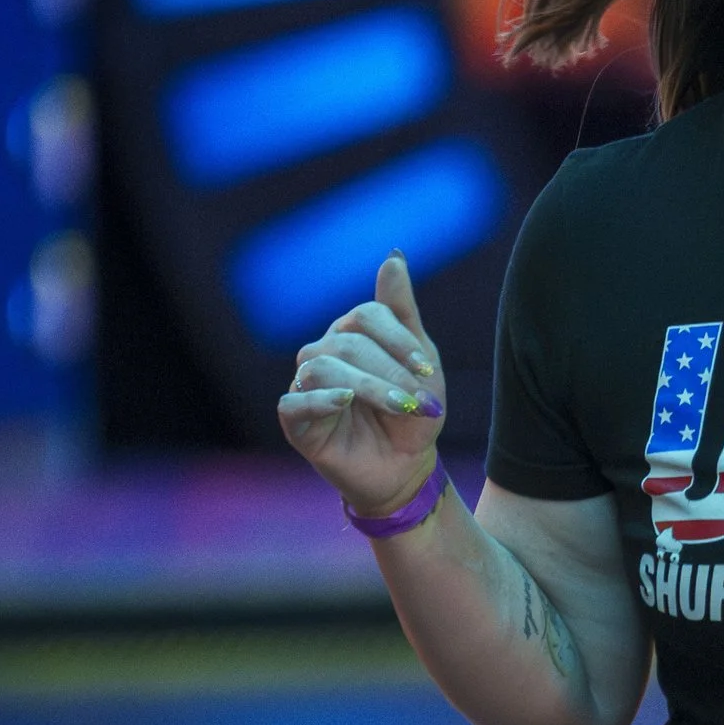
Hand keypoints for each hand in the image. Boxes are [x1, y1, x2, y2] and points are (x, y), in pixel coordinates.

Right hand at [278, 252, 446, 514]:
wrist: (406, 469)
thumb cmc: (412, 413)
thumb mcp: (419, 361)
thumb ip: (403, 311)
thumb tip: (393, 256)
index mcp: (352, 333)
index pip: (368, 317)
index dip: (399, 340)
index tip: (428, 371)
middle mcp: (324, 352)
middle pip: (349, 343)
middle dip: (391, 372)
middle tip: (420, 401)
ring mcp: (306, 384)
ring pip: (325, 368)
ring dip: (369, 388)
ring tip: (399, 408)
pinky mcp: (295, 420)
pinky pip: (294, 401)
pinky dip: (320, 399)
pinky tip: (345, 401)